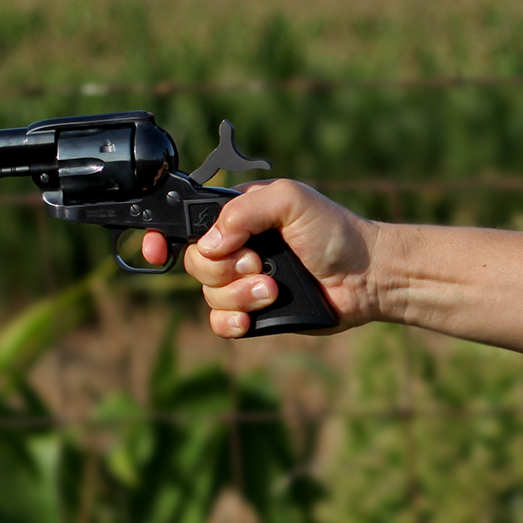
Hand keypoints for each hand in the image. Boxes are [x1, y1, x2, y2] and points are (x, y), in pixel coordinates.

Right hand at [141, 179, 382, 338]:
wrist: (366, 276)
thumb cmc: (334, 232)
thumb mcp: (290, 200)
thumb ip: (245, 210)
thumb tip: (212, 241)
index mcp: (238, 216)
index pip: (186, 222)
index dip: (163, 235)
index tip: (155, 248)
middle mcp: (237, 248)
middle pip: (195, 262)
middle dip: (223, 267)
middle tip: (258, 262)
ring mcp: (244, 281)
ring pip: (209, 294)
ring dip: (239, 294)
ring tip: (274, 287)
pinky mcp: (255, 312)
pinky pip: (220, 323)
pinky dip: (231, 322)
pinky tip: (251, 319)